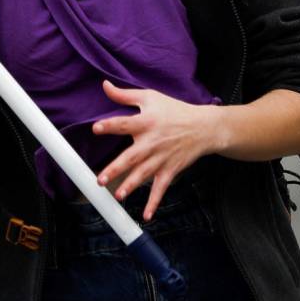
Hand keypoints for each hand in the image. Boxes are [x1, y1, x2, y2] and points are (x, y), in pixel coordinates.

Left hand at [92, 81, 222, 221]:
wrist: (203, 127)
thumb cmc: (174, 110)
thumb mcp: (150, 97)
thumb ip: (124, 95)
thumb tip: (104, 85)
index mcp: (146, 122)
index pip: (125, 123)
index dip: (110, 125)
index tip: (96, 129)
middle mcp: (152, 142)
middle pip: (131, 157)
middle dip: (116, 169)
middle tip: (101, 179)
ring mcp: (161, 158)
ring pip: (144, 175)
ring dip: (131, 186)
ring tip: (118, 196)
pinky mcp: (170, 170)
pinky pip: (160, 189)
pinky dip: (154, 203)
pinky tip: (146, 215)